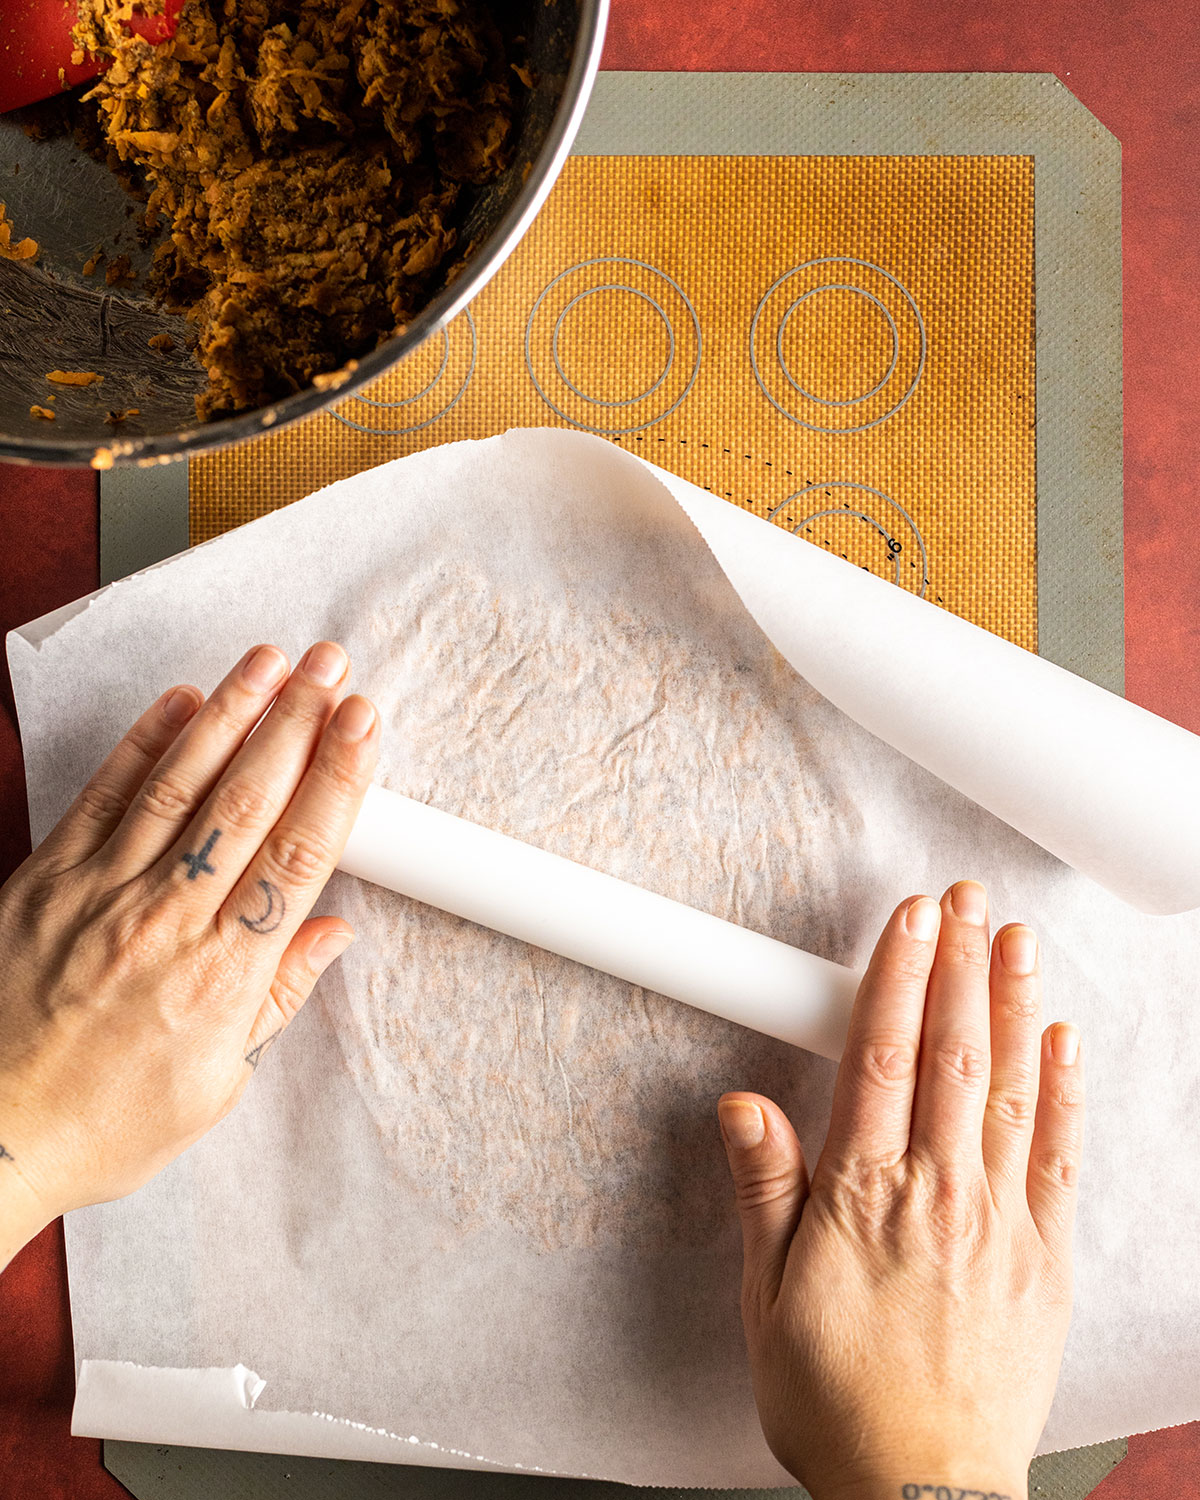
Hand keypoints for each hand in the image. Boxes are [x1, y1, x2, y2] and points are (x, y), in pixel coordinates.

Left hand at [0, 642, 378, 1267]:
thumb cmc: (100, 1121)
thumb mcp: (216, 1084)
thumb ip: (277, 997)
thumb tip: (331, 934)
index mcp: (221, 976)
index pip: (298, 853)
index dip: (337, 779)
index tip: (363, 725)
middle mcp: (167, 919)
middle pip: (248, 801)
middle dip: (297, 722)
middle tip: (331, 667)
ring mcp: (102, 891)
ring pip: (181, 783)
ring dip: (231, 713)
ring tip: (270, 660)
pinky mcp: (48, 878)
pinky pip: (106, 796)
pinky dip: (145, 743)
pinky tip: (181, 703)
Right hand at [718, 882, 1083, 1499]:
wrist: (921, 1493)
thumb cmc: (837, 1401)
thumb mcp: (766, 1300)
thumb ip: (763, 1192)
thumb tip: (743, 1107)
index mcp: (862, 1197)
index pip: (880, 1057)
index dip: (897, 977)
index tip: (909, 919)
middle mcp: (937, 1195)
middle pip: (950, 1054)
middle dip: (958, 965)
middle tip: (966, 901)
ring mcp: (998, 1222)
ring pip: (1007, 1089)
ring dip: (1012, 1005)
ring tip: (1015, 939)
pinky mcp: (1044, 1256)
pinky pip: (1057, 1157)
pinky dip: (1062, 1091)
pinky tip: (1062, 1039)